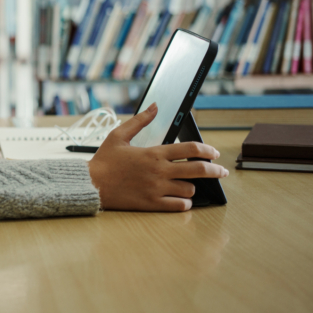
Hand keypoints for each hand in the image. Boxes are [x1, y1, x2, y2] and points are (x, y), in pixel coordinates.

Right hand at [88, 103, 228, 211]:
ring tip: (188, 184)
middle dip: (215, 171)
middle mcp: (159, 171)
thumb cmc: (104, 161)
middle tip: (221, 172)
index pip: (190, 149)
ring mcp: (157, 189)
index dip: (208, 150)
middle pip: (198, 170)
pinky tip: (181, 199)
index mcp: (154, 153)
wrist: (91, 184)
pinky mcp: (152, 203)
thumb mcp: (119, 135)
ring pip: (189, 189)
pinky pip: (178, 206)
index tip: (215, 153)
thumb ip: (140, 120)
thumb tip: (154, 106)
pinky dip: (184, 203)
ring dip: (192, 186)